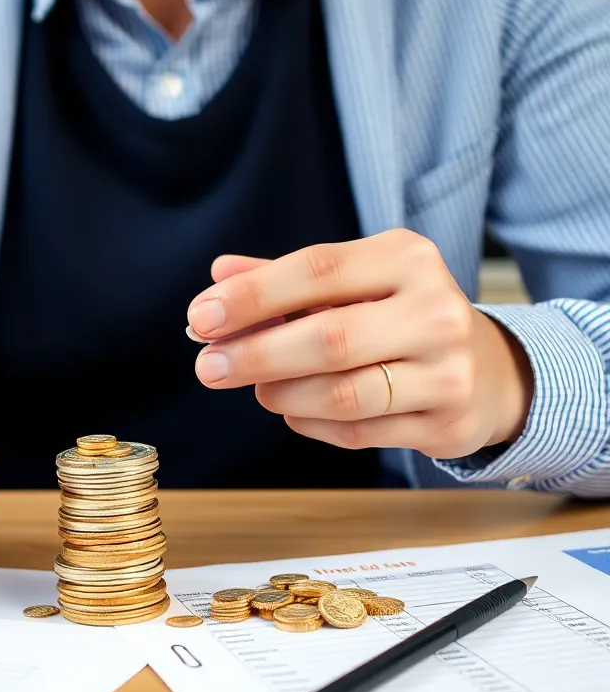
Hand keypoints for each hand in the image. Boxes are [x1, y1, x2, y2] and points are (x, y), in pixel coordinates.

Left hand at [187, 230, 533, 459]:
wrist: (490, 370)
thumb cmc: (400, 316)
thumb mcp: (353, 281)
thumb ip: (285, 279)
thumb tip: (218, 275)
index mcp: (407, 259)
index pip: (318, 269)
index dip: (253, 294)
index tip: (202, 316)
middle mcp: (435, 311)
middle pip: (329, 338)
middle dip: (257, 354)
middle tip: (209, 366)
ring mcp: (447, 372)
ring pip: (342, 394)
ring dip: (281, 393)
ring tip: (257, 387)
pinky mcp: (446, 425)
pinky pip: (357, 432)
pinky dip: (310, 422)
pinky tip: (293, 409)